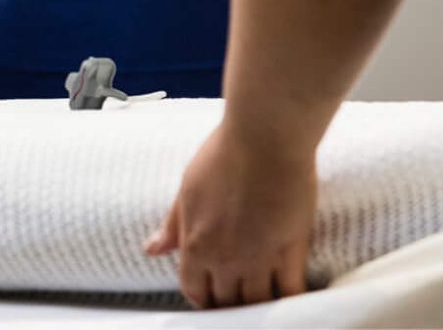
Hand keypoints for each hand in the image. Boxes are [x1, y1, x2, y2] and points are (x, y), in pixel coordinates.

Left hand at [144, 122, 318, 309]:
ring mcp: (260, 258)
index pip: (193, 289)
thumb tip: (151, 251)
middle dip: (228, 303)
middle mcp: (225, 259)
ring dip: (259, 305)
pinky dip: (290, 300)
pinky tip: (291, 299)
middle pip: (226, 301)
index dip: (201, 297)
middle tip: (238, 297)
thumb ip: (173, 226)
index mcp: (195, 244)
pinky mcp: (291, 251)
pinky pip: (291, 292)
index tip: (210, 295)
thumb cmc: (224, 154)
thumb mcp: (187, 188)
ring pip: (257, 303)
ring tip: (264, 301)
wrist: (265, 137)